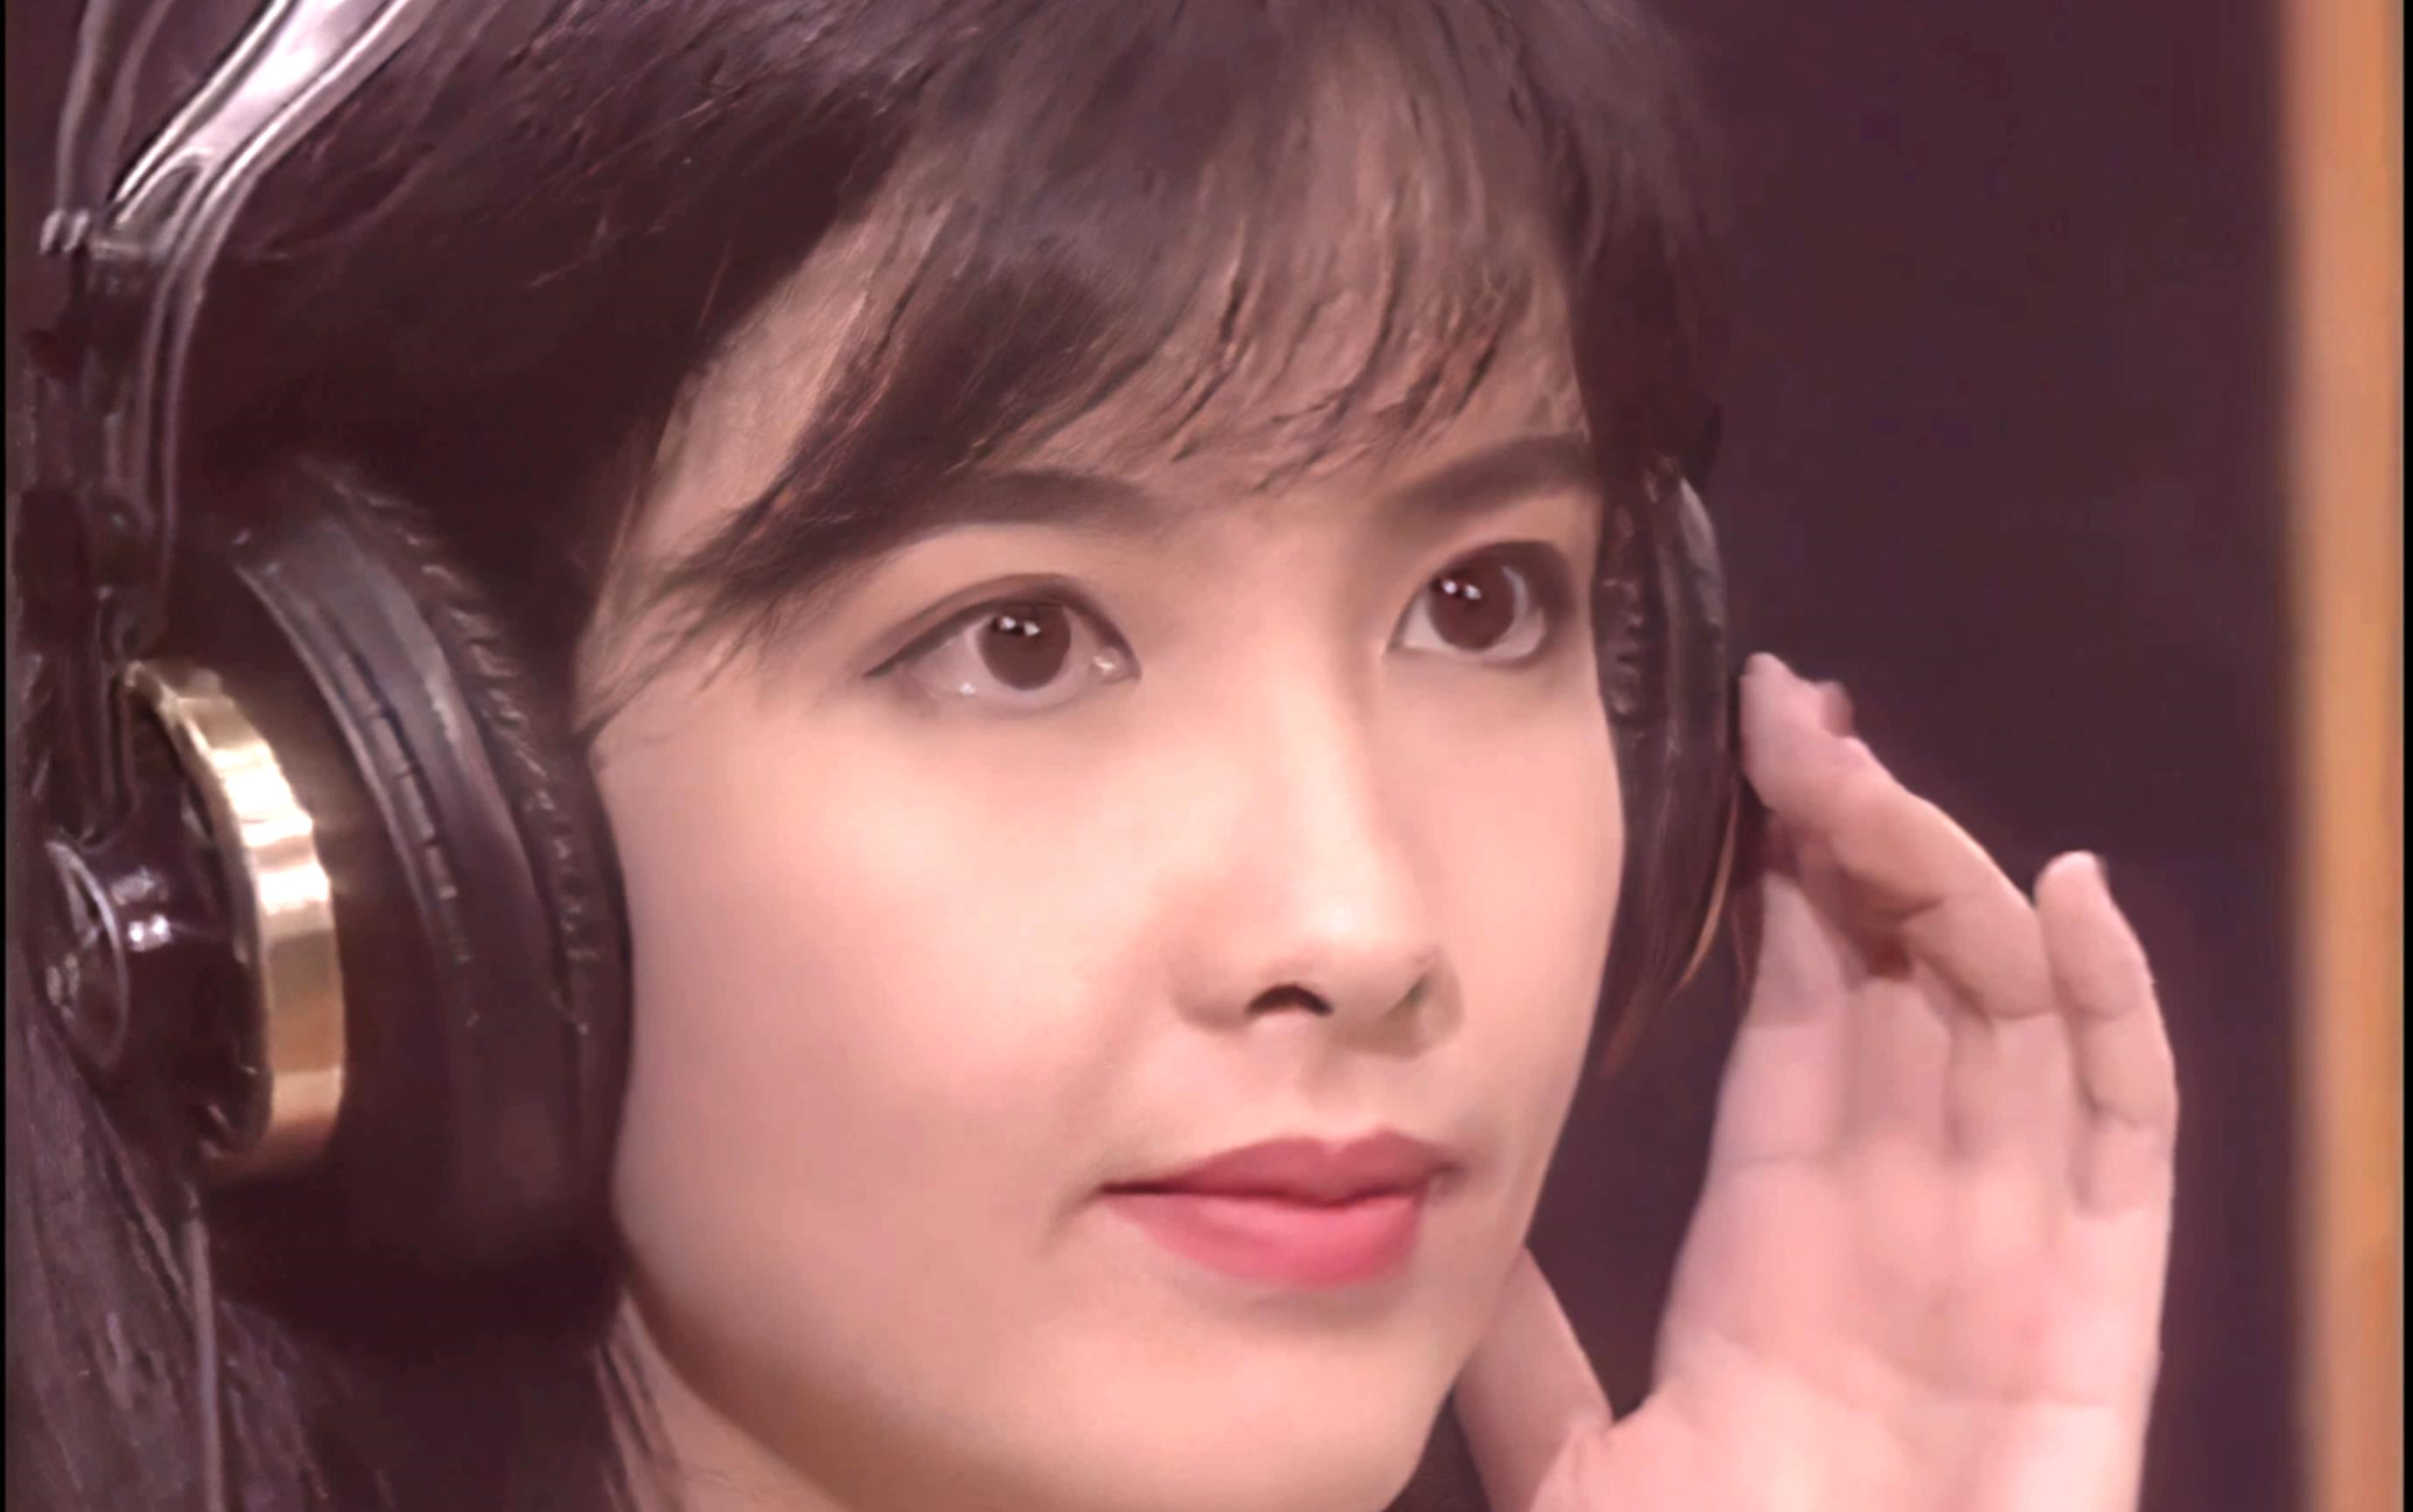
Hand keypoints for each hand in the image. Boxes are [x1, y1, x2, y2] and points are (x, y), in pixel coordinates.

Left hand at [1455, 653, 2177, 1511]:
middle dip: (1855, 834)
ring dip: (1945, 880)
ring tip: (1860, 773)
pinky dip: (2115, 1013)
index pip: (1803, 1008)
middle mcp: (1904, 1213)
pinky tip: (2072, 896)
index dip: (1782, 879)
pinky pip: (2127, 1141)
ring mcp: (2008, 1249)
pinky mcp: (2100, 1313)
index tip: (1738, 755)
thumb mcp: (1583, 1456)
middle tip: (1788, 713)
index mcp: (1783, 1235)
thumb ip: (1524, 1342)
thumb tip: (1430, 1211)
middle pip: (1903, 976)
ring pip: (2001, 1015)